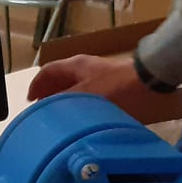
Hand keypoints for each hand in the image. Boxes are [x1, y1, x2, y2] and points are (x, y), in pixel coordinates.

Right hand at [27, 55, 155, 118]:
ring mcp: (98, 76)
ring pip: (73, 87)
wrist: (150, 82)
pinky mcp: (111, 86)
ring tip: (60, 116)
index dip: (36, 85)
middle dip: (49, 94)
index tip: (30, 101)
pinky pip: (87, 95)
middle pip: (60, 79)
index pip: (47, 72)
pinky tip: (80, 117)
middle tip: (43, 110)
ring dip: (64, 100)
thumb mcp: (83, 95)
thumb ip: (63, 102)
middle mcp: (84, 68)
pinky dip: (78, 104)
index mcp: (74, 65)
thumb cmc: (116, 87)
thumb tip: (47, 109)